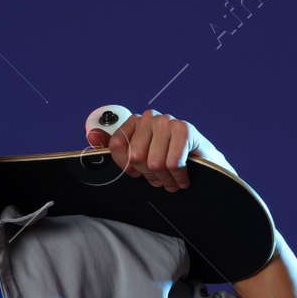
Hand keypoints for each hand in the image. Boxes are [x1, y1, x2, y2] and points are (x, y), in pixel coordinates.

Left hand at [85, 110, 232, 191]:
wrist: (205, 166)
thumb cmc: (169, 162)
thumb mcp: (138, 159)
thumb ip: (114, 148)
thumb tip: (91, 135)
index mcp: (134, 122)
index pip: (117, 146)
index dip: (127, 166)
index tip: (137, 172)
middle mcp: (149, 117)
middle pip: (136, 156)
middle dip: (149, 175)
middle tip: (160, 178)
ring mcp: (168, 121)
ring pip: (155, 162)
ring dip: (165, 179)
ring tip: (172, 180)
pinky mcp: (186, 129)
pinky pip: (174, 163)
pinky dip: (179, 176)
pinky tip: (183, 177)